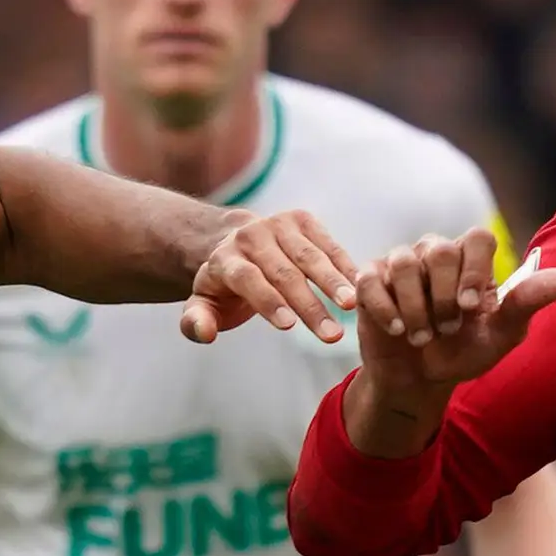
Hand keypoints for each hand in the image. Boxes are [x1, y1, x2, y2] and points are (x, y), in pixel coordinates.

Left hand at [181, 207, 362, 345]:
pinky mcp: (301, 220)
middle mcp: (251, 236)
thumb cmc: (224, 287)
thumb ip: (196, 322)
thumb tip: (204, 333)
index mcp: (225, 259)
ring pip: (309, 257)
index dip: (268, 302)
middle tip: (332, 336)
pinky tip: (359, 286)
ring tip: (352, 306)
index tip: (290, 327)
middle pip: (283, 272)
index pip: (248, 279)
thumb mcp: (203, 306)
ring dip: (333, 283)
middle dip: (309, 305)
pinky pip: (326, 244)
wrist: (237, 243)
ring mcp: (278, 224)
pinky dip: (343, 265)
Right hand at [354, 235, 555, 398]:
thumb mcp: (501, 334)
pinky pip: (372, 282)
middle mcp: (434, 253)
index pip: (477, 237)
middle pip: (438, 249)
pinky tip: (398, 331)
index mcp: (470, 259)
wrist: (421, 380)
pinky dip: (387, 311)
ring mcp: (400, 264)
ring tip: (423, 337)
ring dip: (416, 308)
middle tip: (449, 328)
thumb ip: (527, 303)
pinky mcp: (369, 281)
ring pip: (404, 263)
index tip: (471, 309)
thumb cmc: (464, 351)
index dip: (475, 271)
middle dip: (444, 296)